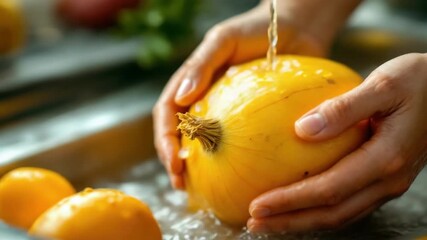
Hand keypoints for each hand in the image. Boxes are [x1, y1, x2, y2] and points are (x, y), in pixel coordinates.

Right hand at [152, 0, 354, 188]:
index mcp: (191, 82)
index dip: (165, 139)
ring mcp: (224, 110)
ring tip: (197, 189)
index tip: (174, 162)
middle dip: (173, 160)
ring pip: (201, 143)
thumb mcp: (223, 40)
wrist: (293, 30)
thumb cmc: (256, 29)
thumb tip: (181, 98)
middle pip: (178, 134)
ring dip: (195, 167)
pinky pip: (234, 143)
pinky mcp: (247, 118)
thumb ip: (201, 65)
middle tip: (181, 184)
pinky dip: (227, 161)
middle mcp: (203, 98)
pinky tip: (233, 178)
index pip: (167, 113)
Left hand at [248, 53, 426, 232]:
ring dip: (302, 220)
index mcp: (385, 159)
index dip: (290, 201)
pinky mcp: (384, 179)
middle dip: (289, 221)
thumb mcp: (383, 84)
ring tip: (270, 221)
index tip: (258, 206)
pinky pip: (348, 203)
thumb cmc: (419, 81)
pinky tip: (300, 205)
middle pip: (331, 213)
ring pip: (340, 214)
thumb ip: (343, 108)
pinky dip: (320, 210)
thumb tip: (302, 129)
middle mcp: (387, 180)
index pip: (327, 190)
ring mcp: (388, 184)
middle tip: (254, 223)